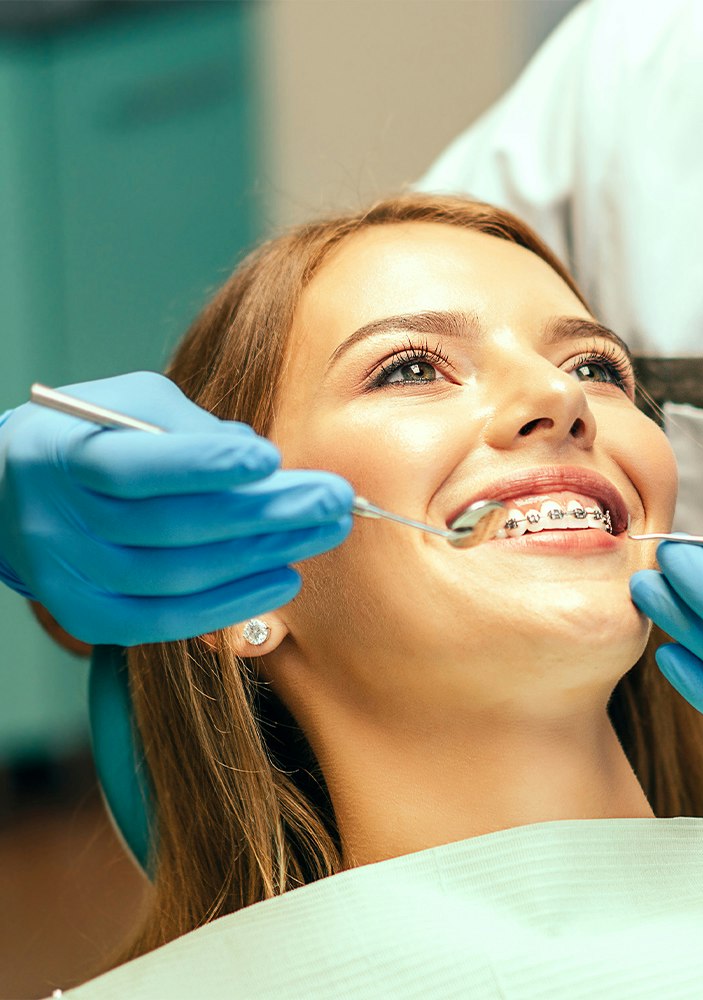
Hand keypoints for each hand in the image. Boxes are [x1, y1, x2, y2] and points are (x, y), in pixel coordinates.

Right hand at [0, 372, 353, 645]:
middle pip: (172, 528)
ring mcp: (71, 577)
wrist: (19, 494)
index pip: (135, 468)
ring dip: (264, 555)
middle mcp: (59, 523)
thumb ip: (194, 428)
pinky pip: (169, 622)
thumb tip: (263, 460)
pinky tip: (286, 577)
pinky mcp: (90, 615)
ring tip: (325, 531)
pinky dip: (233, 603)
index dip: (203, 465)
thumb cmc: (97, 436)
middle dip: (265, 513)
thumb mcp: (133, 404)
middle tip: (335, 498)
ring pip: (180, 577)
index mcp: (63, 455)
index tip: (272, 458)